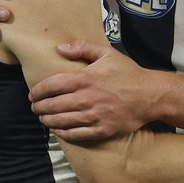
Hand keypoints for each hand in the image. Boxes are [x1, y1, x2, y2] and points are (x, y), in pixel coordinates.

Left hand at [30, 39, 149, 141]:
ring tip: (42, 119)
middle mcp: (86, 98)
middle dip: (40, 107)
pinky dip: (63, 133)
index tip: (33, 94)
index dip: (38, 91)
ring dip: (48, 121)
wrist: (150, 95)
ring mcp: (94, 116)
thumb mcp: (107, 53)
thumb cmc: (128, 73)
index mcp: (85, 79)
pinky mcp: (102, 129)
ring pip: (62, 121)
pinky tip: (58, 131)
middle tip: (35, 108)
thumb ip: (82, 47)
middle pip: (53, 105)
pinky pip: (77, 134)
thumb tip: (60, 48)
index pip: (52, 86)